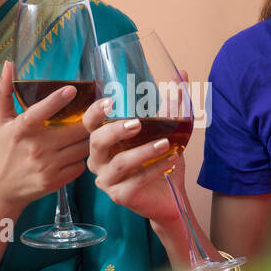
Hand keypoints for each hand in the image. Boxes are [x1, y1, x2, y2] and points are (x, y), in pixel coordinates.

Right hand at [0, 60, 92, 209]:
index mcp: (21, 130)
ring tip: (91, 129)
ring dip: (88, 138)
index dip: (56, 100)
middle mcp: (35, 148)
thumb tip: (8, 64)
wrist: (0, 188)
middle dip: (89, 119)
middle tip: (101, 108)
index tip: (72, 89)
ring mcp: (46, 167)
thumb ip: (3, 92)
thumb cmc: (2, 149)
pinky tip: (79, 151)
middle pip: (74, 130)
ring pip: (82, 148)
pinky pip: (80, 165)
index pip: (39, 113)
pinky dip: (82, 157)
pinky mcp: (55, 181)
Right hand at [81, 95, 183, 225]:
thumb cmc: (160, 160)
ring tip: (165, 143)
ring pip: (119, 163)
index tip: (110, 101)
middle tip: (138, 123)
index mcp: (103, 140)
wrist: (171, 196)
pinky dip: (155, 168)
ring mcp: (107, 180)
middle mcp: (98, 160)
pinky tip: (172, 160)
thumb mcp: (167, 130)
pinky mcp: (119, 196)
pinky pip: (135, 181)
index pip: (89, 123)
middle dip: (116, 130)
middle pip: (96, 142)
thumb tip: (182, 74)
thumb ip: (171, 105)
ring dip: (143, 151)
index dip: (95, 111)